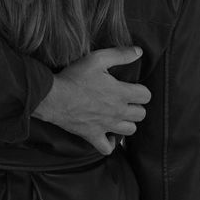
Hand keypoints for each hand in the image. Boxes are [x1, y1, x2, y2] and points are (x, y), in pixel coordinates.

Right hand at [33, 46, 149, 153]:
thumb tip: (139, 51)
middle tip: (125, 99)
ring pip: (130, 130)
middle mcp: (117, 112)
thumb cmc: (75, 76)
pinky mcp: (93, 136)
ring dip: (127, 122)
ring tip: (118, 114)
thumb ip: (120, 55)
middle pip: (140, 114)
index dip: (141, 90)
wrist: (53, 97)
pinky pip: (108, 148)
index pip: (145, 96)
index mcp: (121, 93)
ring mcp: (106, 126)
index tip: (132, 87)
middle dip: (136, 106)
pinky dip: (110, 143)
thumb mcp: (97, 58)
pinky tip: (108, 134)